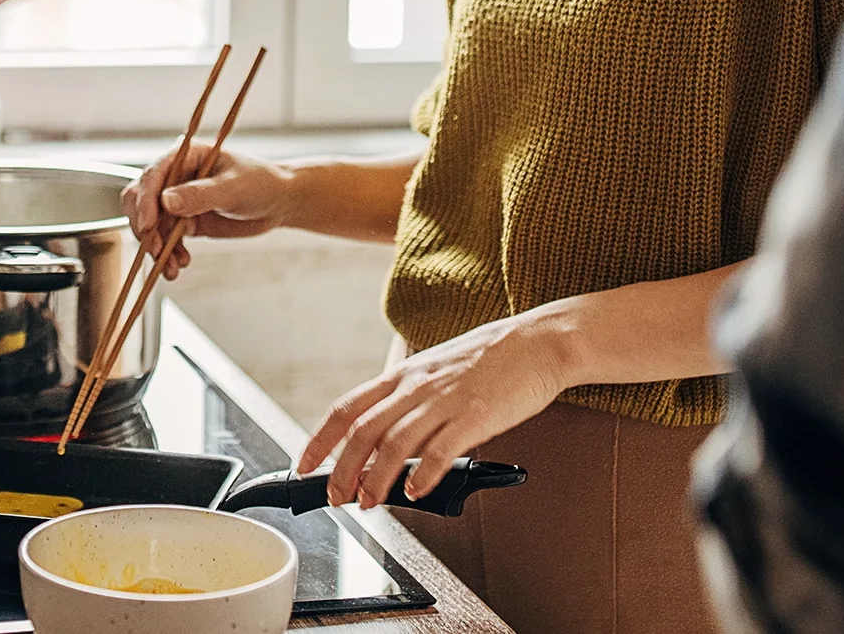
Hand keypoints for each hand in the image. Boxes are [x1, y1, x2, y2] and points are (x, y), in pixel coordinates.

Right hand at [120, 148, 298, 277]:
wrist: (277, 203)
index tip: (149, 225)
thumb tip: (167, 201)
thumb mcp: (234, 187)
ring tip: (172, 268)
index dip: (146, 200)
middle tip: (157, 249)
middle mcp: (175, 177)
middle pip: (141, 199)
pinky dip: (168, 253)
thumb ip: (201, 195)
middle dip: (145, 227)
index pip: (153, 175)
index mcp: (185, 157)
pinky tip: (179, 264)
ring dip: (156, 247)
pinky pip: (164, 238)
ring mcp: (178, 200)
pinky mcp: (183, 221)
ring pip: (151, 224)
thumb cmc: (261, 183)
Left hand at [297, 316, 570, 509]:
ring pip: (394, 443)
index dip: (320, 438)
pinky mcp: (475, 415)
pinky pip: (440, 449)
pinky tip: (416, 492)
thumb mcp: (436, 371)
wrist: (539, 341)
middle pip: (363, 430)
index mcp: (404, 375)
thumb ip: (410, 401)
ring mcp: (444, 400)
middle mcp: (416, 386)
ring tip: (368, 502)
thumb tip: (384, 439)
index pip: (347, 407)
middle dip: (342, 469)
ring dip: (375, 479)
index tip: (304, 464)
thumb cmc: (490, 360)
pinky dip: (424, 475)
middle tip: (335, 497)